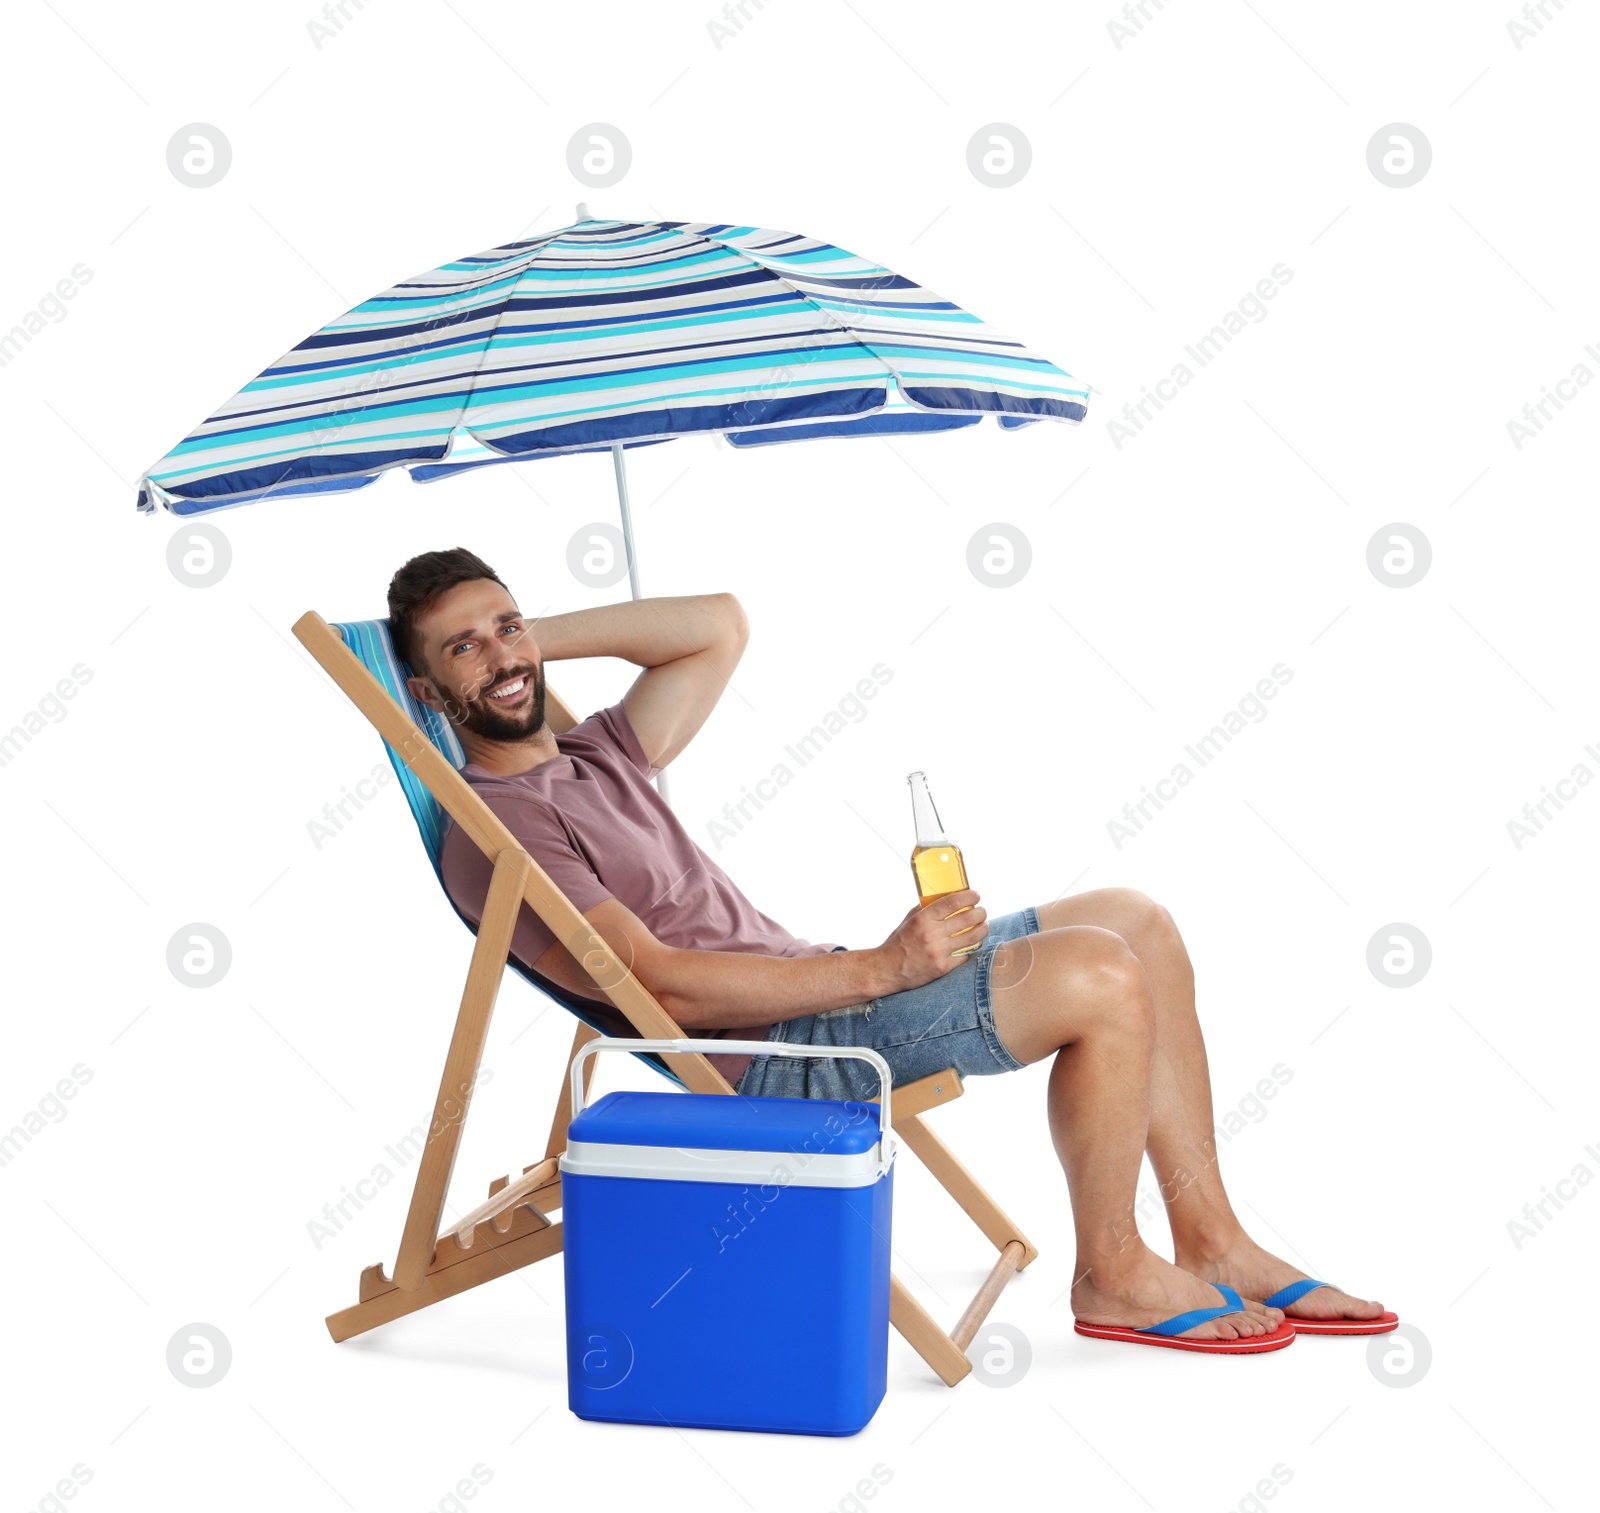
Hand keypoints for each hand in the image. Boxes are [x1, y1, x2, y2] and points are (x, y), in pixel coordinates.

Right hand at [872, 890, 988, 993]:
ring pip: (972, 937)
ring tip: (984, 925)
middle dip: (981, 913)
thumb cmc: (898, 942)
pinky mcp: (943, 967)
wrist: (887, 969)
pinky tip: (972, 943)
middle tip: (982, 911)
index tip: (976, 895)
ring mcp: (938, 952)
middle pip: (968, 918)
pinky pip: (965, 955)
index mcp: (923, 918)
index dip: (969, 897)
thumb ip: (926, 909)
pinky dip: (971, 948)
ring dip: (983, 929)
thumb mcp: (909, 920)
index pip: (953, 902)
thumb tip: (945, 898)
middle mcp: (932, 934)